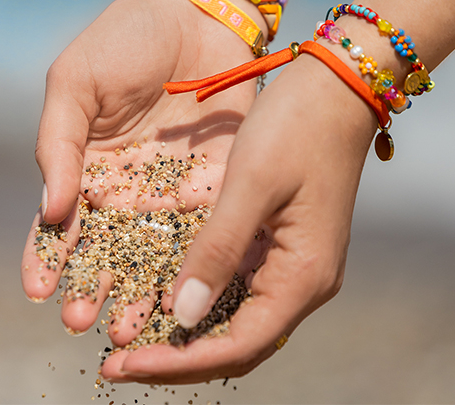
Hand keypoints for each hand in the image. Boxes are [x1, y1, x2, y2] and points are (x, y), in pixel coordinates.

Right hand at [21, 0, 258, 338]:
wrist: (194, 18)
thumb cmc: (126, 40)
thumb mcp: (75, 83)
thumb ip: (59, 145)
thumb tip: (53, 210)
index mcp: (89, 166)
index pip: (62, 224)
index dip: (49, 257)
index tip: (41, 290)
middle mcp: (129, 186)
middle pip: (109, 247)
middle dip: (96, 284)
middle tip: (87, 321)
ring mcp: (172, 187)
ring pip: (155, 249)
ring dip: (141, 288)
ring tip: (130, 324)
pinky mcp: (213, 181)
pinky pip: (202, 227)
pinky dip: (191, 261)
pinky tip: (182, 290)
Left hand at [100, 49, 377, 383]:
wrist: (335, 89)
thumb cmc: (298, 127)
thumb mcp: (250, 185)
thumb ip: (219, 251)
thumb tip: (183, 317)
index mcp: (304, 274)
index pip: (238, 346)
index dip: (179, 362)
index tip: (123, 366)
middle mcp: (305, 279)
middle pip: (239, 341)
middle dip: (179, 356)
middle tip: (120, 360)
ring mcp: (297, 261)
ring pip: (239, 317)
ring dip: (190, 330)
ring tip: (138, 336)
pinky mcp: (285, 241)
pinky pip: (243, 284)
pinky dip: (206, 295)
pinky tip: (170, 292)